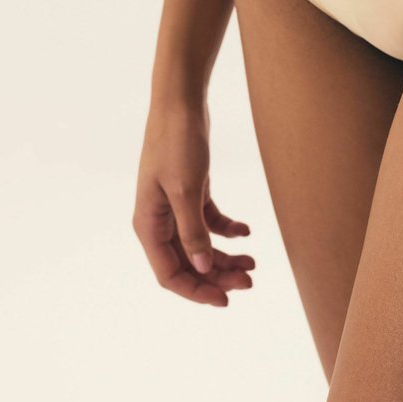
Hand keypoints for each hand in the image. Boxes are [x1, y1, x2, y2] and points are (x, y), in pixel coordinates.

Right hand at [132, 97, 254, 307]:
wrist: (180, 103)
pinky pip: (207, 222)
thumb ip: (193, 232)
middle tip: (250, 279)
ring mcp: (174, 206)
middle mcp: (159, 220)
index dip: (197, 291)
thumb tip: (203, 270)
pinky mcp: (190, 191)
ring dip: (225, 256)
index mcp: (149, 224)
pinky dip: (226, 230)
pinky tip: (246, 232)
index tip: (226, 299)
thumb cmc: (177, 143)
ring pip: (199, 245)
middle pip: (188, 263)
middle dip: (218, 276)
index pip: (170, 274)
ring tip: (253, 261)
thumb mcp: (186, 190)